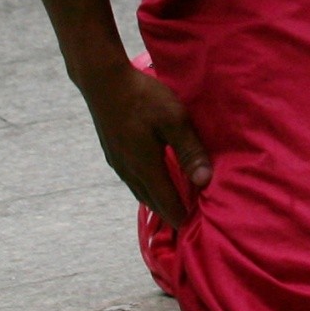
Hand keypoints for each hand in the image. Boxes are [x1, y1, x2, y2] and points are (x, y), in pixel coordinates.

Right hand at [77, 57, 207, 224]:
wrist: (104, 83)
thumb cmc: (144, 97)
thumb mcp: (175, 121)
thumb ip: (190, 151)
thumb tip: (205, 182)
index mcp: (144, 165)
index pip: (165, 198)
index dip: (178, 213)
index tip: (189, 227)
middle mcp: (127, 168)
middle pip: (150, 198)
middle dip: (167, 211)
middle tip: (182, 223)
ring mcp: (117, 160)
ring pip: (138, 189)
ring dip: (154, 200)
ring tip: (169, 207)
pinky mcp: (113, 151)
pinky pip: (131, 178)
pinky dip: (144, 186)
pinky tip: (151, 182)